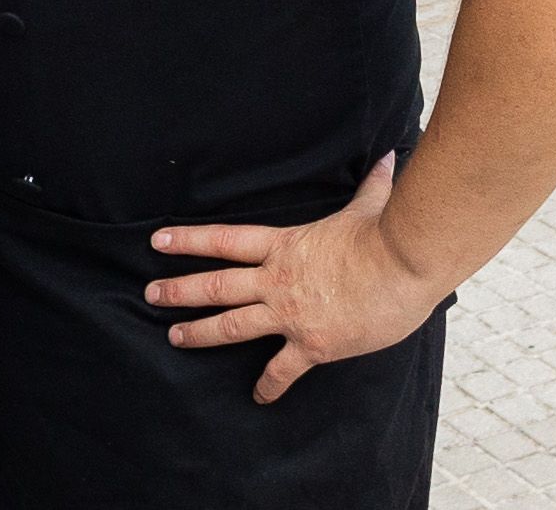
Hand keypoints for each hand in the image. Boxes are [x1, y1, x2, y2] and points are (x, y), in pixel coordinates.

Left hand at [145, 155, 444, 402]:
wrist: (404, 267)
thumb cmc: (386, 237)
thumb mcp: (369, 208)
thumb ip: (370, 187)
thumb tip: (387, 158)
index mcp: (284, 246)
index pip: (224, 240)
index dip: (188, 240)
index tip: (158, 241)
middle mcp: (277, 280)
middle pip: (217, 285)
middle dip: (180, 290)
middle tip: (151, 294)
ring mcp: (290, 314)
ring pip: (232, 325)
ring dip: (200, 332)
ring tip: (174, 337)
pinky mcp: (312, 345)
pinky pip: (282, 370)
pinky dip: (269, 385)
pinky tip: (258, 397)